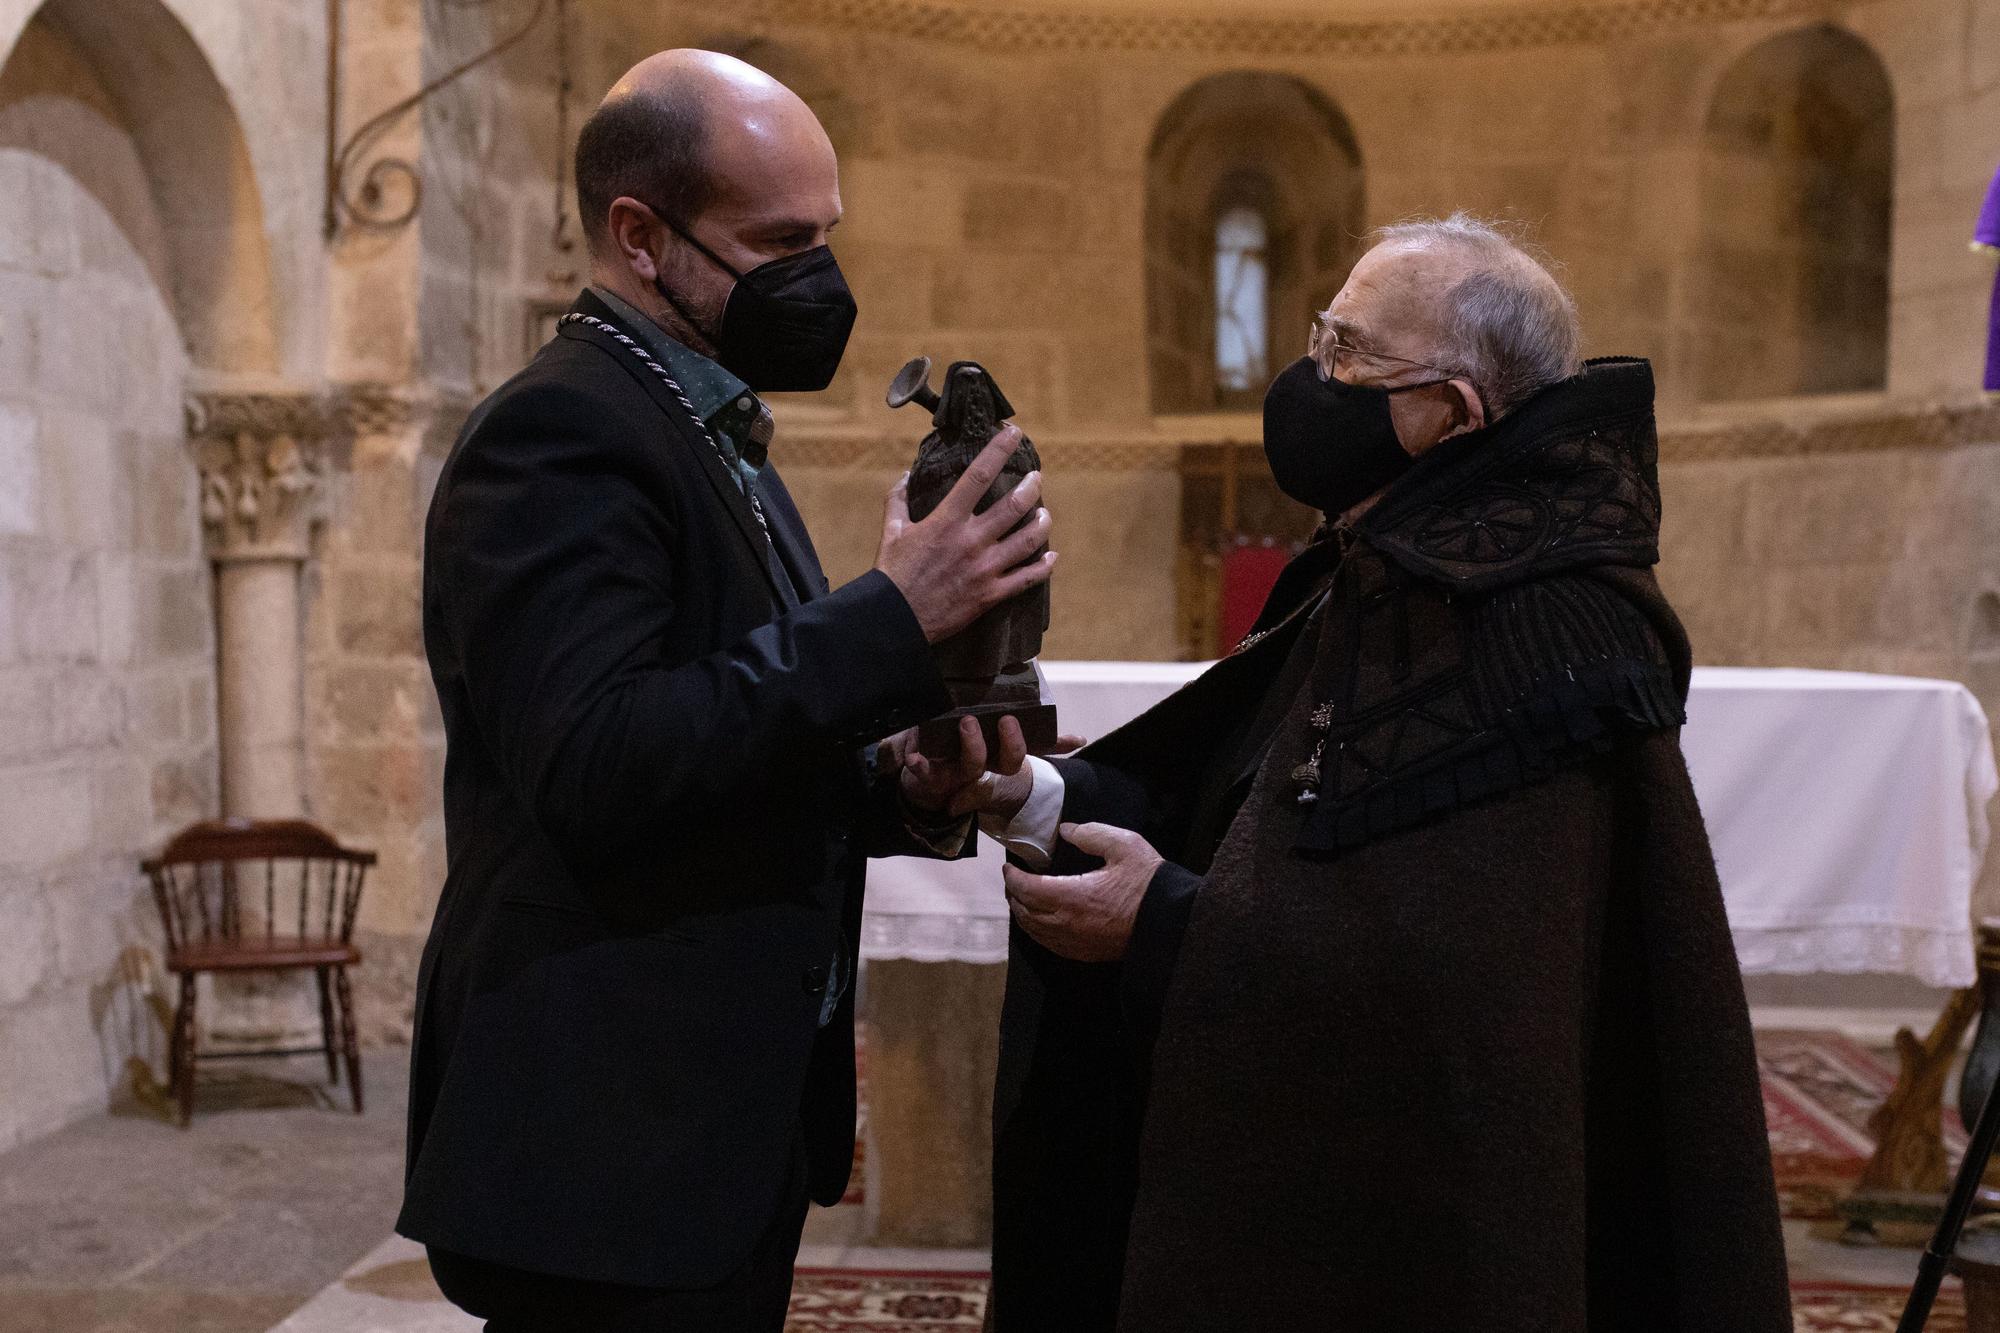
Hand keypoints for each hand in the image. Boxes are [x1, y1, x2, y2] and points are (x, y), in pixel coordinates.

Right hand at [874, 424, 1055, 643]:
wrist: (896, 619)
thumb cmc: (892, 574)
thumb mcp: (890, 531)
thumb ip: (898, 500)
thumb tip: (905, 476)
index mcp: (946, 521)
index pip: (979, 476)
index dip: (999, 450)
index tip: (1013, 433)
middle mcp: (971, 541)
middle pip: (1014, 505)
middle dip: (1031, 486)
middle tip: (1036, 478)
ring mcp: (985, 569)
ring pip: (1028, 540)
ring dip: (1042, 523)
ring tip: (1045, 514)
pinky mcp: (991, 595)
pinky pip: (1027, 579)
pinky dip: (1044, 567)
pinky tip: (1051, 557)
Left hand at [882, 718, 1088, 818]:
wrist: (939, 782)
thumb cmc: (979, 756)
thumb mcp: (1009, 747)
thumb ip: (1045, 742)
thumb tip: (1081, 741)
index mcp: (997, 763)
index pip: (1012, 758)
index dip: (1012, 743)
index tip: (1008, 720)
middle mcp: (977, 772)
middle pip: (982, 764)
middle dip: (979, 746)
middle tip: (973, 721)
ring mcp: (953, 775)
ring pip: (960, 769)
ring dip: (959, 750)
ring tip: (960, 725)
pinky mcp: (928, 774)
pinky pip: (924, 772)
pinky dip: (919, 764)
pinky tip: (913, 756)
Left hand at [1002, 822, 1162, 961]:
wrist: (1169, 923)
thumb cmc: (1148, 884)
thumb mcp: (1124, 846)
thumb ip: (1091, 834)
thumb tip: (1065, 830)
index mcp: (1073, 897)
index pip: (1026, 889)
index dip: (1012, 878)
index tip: (1009, 867)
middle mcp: (1067, 924)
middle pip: (1024, 911)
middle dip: (1014, 894)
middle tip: (1013, 880)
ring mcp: (1074, 943)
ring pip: (1033, 931)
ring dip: (1022, 914)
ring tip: (1022, 898)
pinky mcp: (1083, 953)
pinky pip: (1048, 944)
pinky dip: (1036, 931)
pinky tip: (1041, 922)